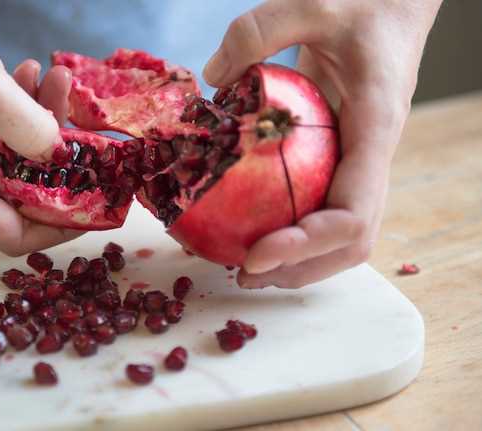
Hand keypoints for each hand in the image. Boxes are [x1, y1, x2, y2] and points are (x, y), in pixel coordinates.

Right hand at [0, 0, 79, 254]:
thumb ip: (33, 132)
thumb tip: (60, 155)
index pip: (13, 235)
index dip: (58, 227)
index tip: (94, 205)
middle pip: (17, 197)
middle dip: (56, 163)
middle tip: (83, 131)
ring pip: (10, 162)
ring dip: (39, 126)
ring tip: (57, 83)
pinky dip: (17, 114)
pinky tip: (30, 76)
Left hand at [203, 0, 441, 287]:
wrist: (392, 2)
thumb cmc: (363, 1)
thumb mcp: (312, 2)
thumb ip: (258, 32)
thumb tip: (212, 80)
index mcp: (375, 127)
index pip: (353, 212)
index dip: (306, 245)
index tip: (256, 255)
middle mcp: (373, 155)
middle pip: (352, 240)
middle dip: (301, 268)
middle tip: (244, 273)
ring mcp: (359, 160)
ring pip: (342, 233)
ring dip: (298, 260)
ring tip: (247, 266)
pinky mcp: (341, 156)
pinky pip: (324, 207)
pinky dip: (294, 229)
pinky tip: (255, 226)